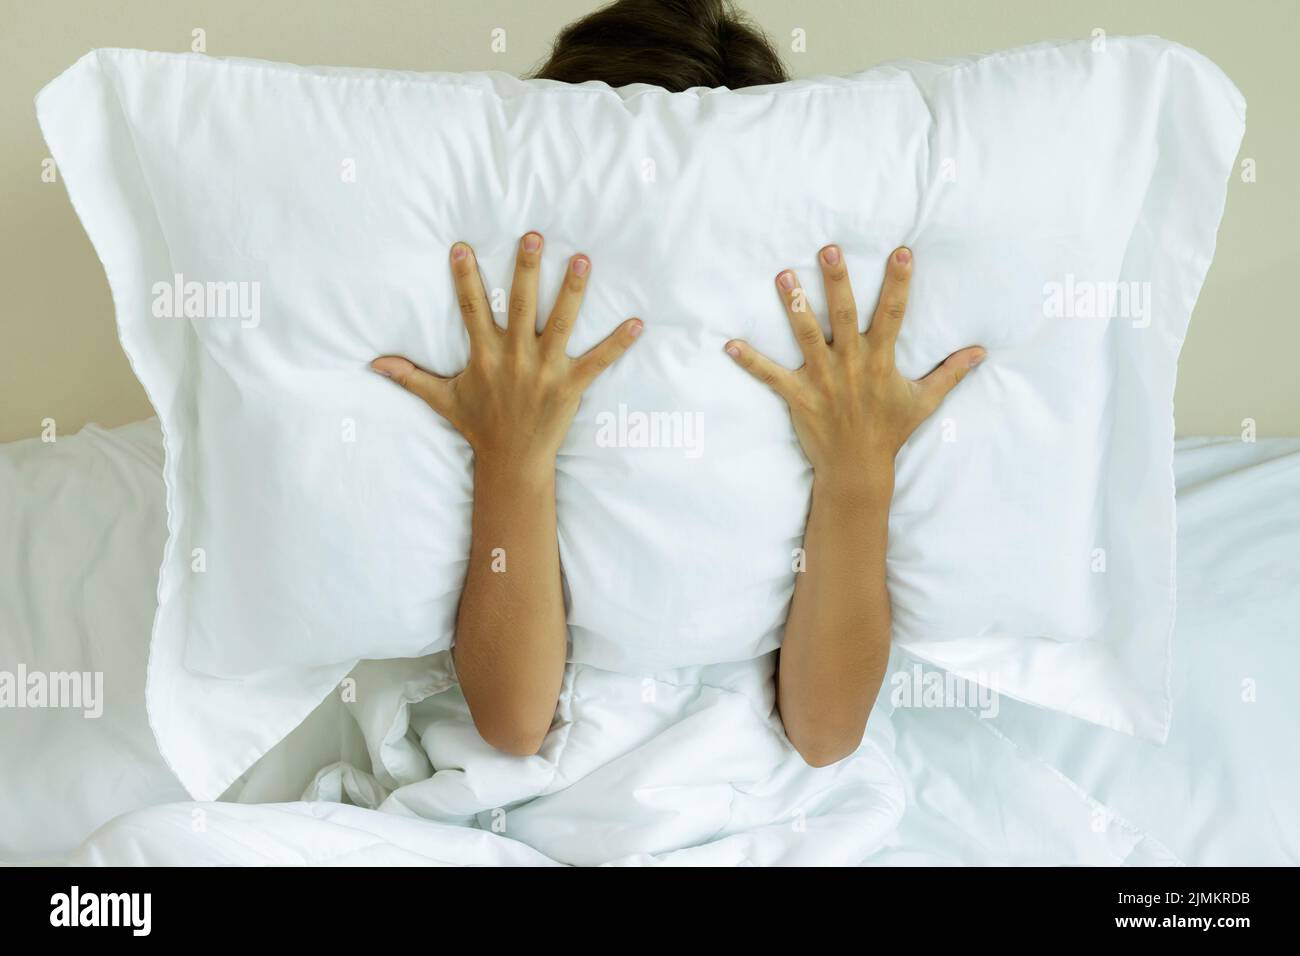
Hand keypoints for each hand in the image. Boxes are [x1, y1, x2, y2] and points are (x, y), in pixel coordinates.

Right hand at [372, 233, 642, 474]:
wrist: (511, 462)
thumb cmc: (479, 425)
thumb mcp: (442, 399)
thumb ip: (410, 377)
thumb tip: (374, 364)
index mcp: (484, 355)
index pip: (471, 309)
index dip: (465, 278)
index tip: (462, 246)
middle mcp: (514, 357)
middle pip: (521, 305)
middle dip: (526, 269)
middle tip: (534, 235)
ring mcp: (544, 370)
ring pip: (562, 323)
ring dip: (573, 291)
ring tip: (583, 259)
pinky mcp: (570, 386)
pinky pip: (598, 361)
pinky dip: (619, 343)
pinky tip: (638, 323)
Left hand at [724, 245, 983, 486]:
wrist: (858, 469)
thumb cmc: (889, 431)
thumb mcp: (924, 401)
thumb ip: (951, 372)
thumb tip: (981, 352)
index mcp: (881, 360)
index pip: (892, 314)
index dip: (898, 283)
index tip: (901, 252)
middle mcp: (851, 364)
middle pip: (843, 314)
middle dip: (836, 281)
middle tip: (828, 248)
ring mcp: (822, 379)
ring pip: (805, 335)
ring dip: (793, 305)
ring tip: (782, 275)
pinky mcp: (798, 396)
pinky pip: (770, 376)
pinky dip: (749, 361)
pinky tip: (729, 343)